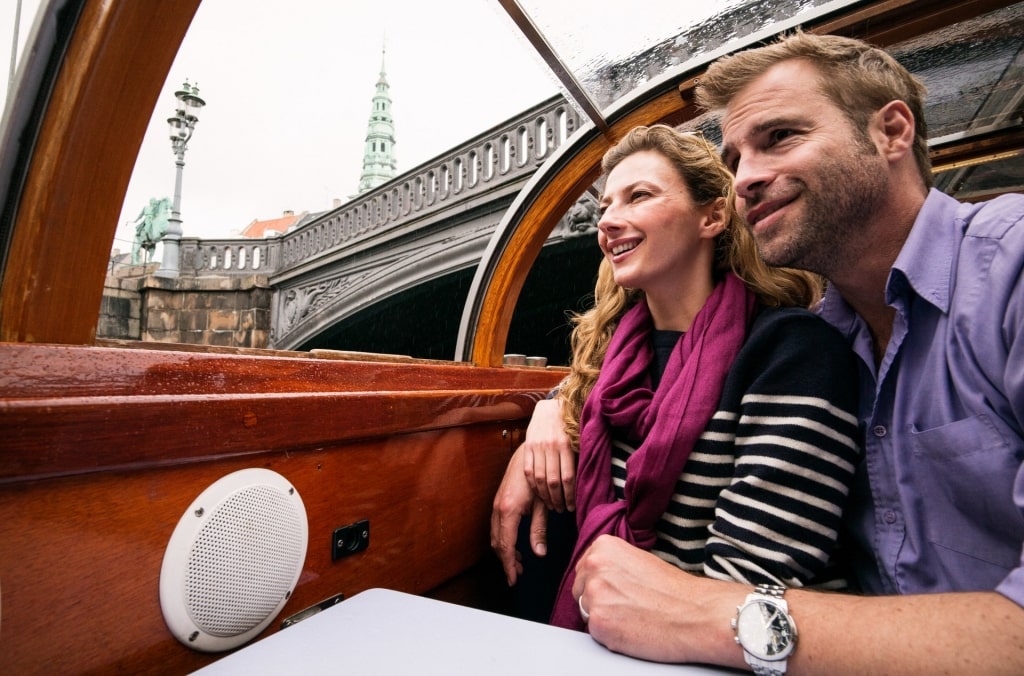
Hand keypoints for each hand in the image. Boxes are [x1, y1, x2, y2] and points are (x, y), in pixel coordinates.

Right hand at [490, 445, 550, 585]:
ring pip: (495, 535)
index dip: (509, 565)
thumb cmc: (539, 477)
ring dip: (505, 551)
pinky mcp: (499, 501)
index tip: (513, 579)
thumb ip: (539, 530)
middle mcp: (498, 509)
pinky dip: (503, 539)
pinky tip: (515, 543)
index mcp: (508, 511)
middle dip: (507, 561)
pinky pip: (497, 526)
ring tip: (519, 562)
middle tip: (518, 574)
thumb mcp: (542, 505)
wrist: (529, 453)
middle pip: (497, 543)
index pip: (506, 546)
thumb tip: (538, 553)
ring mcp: (496, 504)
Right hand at [520, 398, 576, 512]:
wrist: (549, 407)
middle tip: (562, 510)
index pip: (568, 477)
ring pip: (539, 478)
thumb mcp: (576, 437)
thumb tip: (586, 479)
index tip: (572, 507)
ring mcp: (537, 446)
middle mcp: (551, 446)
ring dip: (545, 496)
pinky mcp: (527, 446)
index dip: (570, 496)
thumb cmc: (568, 424)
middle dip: (558, 500)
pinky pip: (528, 470)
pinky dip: (532, 485)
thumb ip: (578, 456)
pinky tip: (538, 493)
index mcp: (566, 445)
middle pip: (553, 481)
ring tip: (551, 505)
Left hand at [572, 535, 739, 665]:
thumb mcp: (638, 560)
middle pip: (580, 589)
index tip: (616, 589)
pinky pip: (594, 631)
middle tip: (626, 605)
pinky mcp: (598, 623)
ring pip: (586, 611)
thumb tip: (596, 577)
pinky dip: (609, 634)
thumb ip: (612, 565)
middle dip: (598, 599)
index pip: (584, 569)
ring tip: (632, 616)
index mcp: (603, 547)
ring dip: (604, 616)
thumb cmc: (674, 590)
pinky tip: (631, 629)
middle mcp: (594, 567)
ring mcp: (594, 595)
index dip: (600, 583)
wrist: (695, 613)